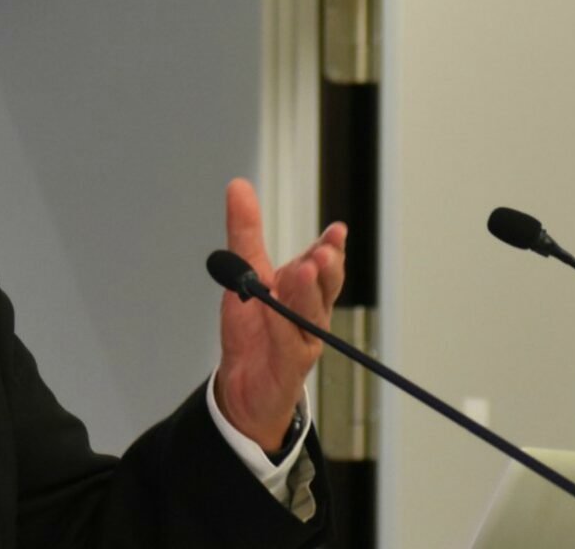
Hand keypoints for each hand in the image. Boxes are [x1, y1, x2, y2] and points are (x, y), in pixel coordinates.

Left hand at [213, 179, 347, 450]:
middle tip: (322, 250)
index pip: (322, 266)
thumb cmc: (253, 330)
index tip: (336, 230)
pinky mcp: (290, 367)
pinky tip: (275, 310)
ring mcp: (303, 341)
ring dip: (308, 291)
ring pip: (311, 314)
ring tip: (304, 268)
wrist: (242, 388)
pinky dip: (282, 326)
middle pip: (326, 289)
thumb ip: (245, 233)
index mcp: (304, 291)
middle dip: (327, 267)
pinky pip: (289, 344)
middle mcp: (310, 315)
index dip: (331, 248)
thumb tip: (238, 185)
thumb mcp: (244, 274)